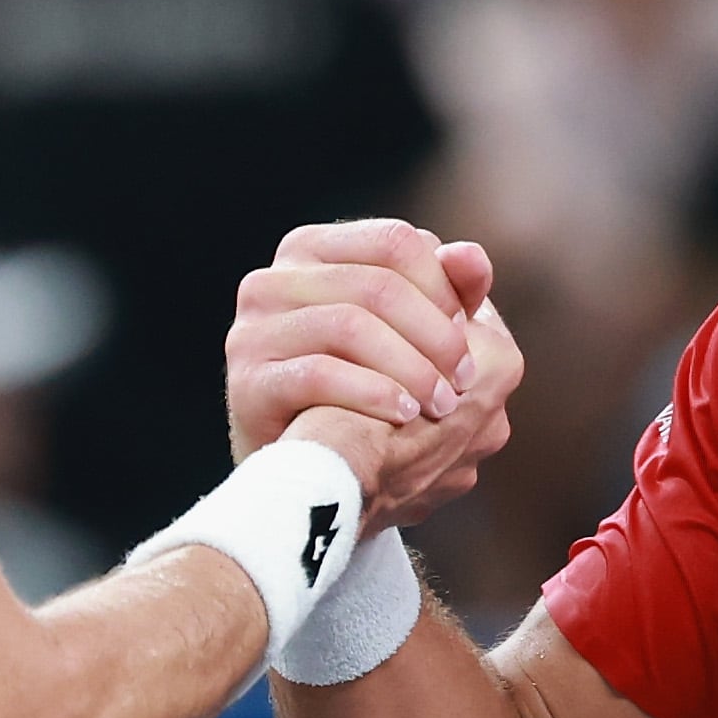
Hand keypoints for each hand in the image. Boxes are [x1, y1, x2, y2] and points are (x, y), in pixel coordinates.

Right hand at [231, 222, 521, 535]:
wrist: (307, 476)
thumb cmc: (367, 395)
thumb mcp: (412, 335)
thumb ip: (446, 291)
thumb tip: (470, 256)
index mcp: (312, 251)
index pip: (394, 242)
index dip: (442, 287)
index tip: (468, 333)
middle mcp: (272, 281)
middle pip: (377, 284)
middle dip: (434, 334)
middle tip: (464, 379)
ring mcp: (251, 331)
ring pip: (349, 324)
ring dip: (411, 367)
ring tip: (441, 404)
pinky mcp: (247, 383)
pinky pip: (319, 372)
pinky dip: (373, 393)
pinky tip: (404, 414)